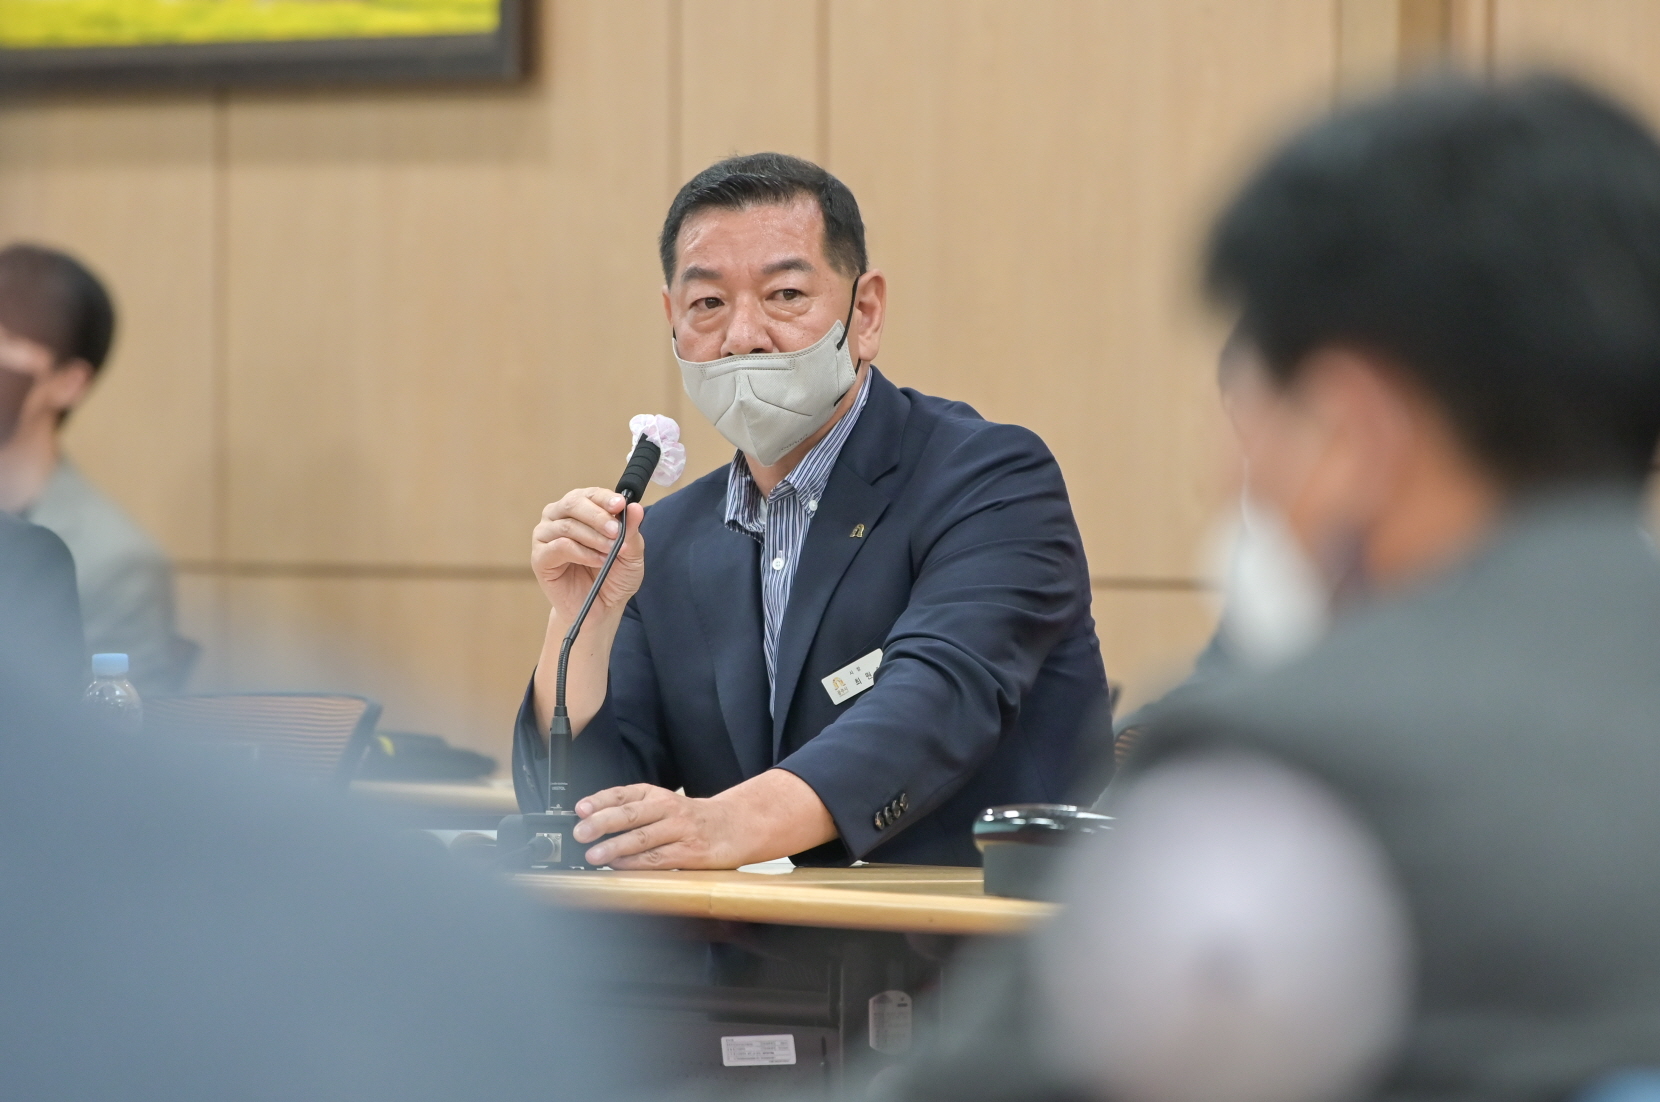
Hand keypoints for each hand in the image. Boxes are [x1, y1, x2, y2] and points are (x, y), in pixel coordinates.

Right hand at [531, 488, 644, 623]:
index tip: (620, 505)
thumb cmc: (613, 576)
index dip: (605, 498)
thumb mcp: (631, 553)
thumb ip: (631, 530)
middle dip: (598, 516)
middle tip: (616, 531)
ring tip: (610, 552)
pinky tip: (598, 561)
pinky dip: (582, 553)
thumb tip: (635, 507)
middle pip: (573, 503)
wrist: (601, 608)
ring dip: (593, 538)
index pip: (590, 494)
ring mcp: (546, 536)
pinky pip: (559, 546)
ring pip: (567, 525)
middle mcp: (559, 517)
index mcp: (581, 509)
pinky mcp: (540, 557)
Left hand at [572, 770, 837, 868]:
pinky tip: (620, 866)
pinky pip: (659, 858)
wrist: (737, 826)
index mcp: (658, 794)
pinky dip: (637, 863)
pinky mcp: (690, 852)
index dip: (600, 800)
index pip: (624, 793)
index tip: (580, 808)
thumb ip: (634, 811)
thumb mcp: (664, 805)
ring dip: (615, 847)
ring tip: (593, 855)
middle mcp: (669, 808)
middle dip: (602, 822)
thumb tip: (592, 823)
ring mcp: (681, 830)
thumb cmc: (693, 819)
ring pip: (643, 837)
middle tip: (580, 832)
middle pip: (631, 813)